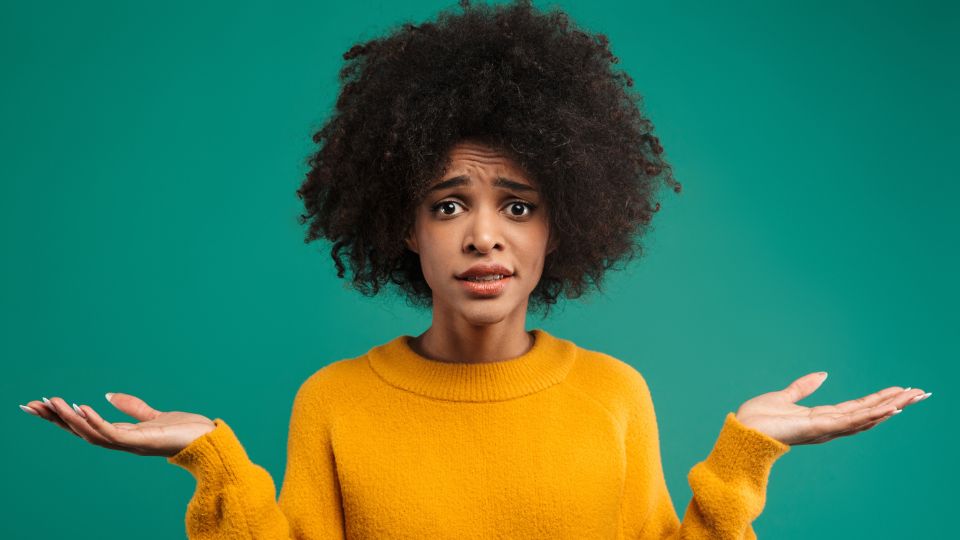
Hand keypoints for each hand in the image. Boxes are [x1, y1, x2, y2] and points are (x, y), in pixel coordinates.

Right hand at [19, 393, 215, 456]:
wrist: (207, 440)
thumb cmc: (183, 430)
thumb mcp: (153, 415)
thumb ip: (132, 407)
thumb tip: (108, 394)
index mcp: (121, 435)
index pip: (85, 426)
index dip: (62, 417)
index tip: (41, 404)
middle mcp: (121, 441)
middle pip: (80, 431)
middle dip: (56, 419)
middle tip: (31, 405)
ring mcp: (130, 443)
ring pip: (91, 433)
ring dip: (70, 418)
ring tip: (52, 402)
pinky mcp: (141, 442)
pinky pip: (112, 433)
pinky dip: (96, 421)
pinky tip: (83, 408)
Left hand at [734, 372, 930, 445]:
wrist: (743, 431)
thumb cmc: (758, 418)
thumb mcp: (784, 396)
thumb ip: (803, 387)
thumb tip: (823, 374)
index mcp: (822, 417)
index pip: (858, 407)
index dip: (880, 399)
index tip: (901, 390)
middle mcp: (829, 425)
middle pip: (869, 413)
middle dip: (895, 402)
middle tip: (920, 393)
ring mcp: (826, 428)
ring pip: (866, 416)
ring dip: (890, 406)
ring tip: (912, 397)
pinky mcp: (818, 428)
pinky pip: (850, 421)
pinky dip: (870, 415)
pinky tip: (889, 408)